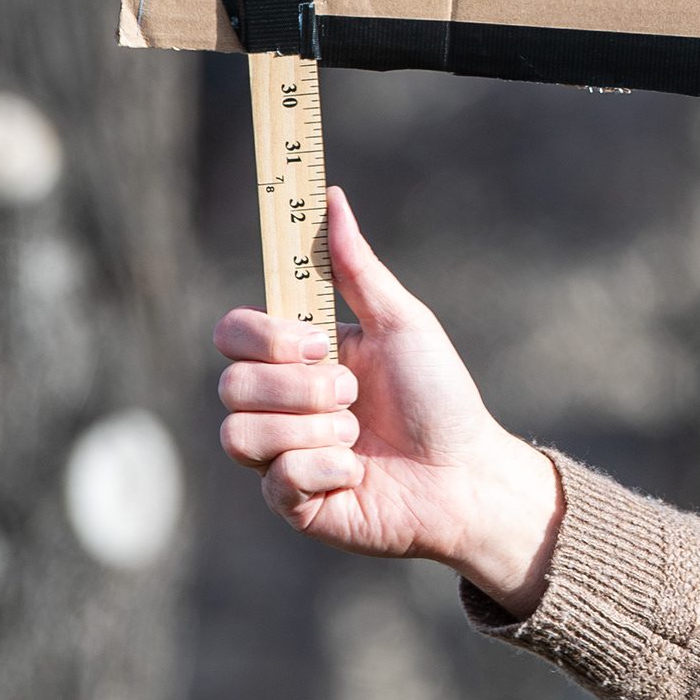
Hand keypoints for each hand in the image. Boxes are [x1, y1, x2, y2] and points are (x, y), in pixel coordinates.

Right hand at [214, 187, 562, 609]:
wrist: (467, 474)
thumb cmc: (439, 396)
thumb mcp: (401, 323)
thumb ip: (356, 267)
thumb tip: (330, 196)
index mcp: (296, 358)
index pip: (231, 334)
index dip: (264, 337)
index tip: (320, 343)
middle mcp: (279, 406)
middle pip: (232, 385)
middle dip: (301, 389)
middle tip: (354, 395)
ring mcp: (279, 456)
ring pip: (238, 434)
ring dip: (312, 431)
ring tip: (358, 434)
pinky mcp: (291, 503)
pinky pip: (275, 482)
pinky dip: (326, 470)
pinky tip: (358, 473)